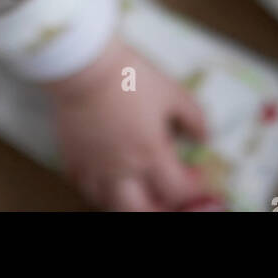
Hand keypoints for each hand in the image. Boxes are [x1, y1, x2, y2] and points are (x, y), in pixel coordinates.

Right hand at [43, 33, 211, 211]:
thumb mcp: (171, 90)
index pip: (177, 191)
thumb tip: (204, 137)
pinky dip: (99, 189)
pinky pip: (85, 187)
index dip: (193, 189)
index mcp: (150, 155)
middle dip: (161, 209)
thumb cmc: (128, 75)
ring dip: (128, 203)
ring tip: (138, 190)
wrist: (83, 65)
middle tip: (169, 198)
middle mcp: (122, 170)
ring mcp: (94, 169)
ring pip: (110, 205)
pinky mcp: (72, 159)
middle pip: (142, 211)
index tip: (197, 176)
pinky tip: (106, 177)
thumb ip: (193, 117)